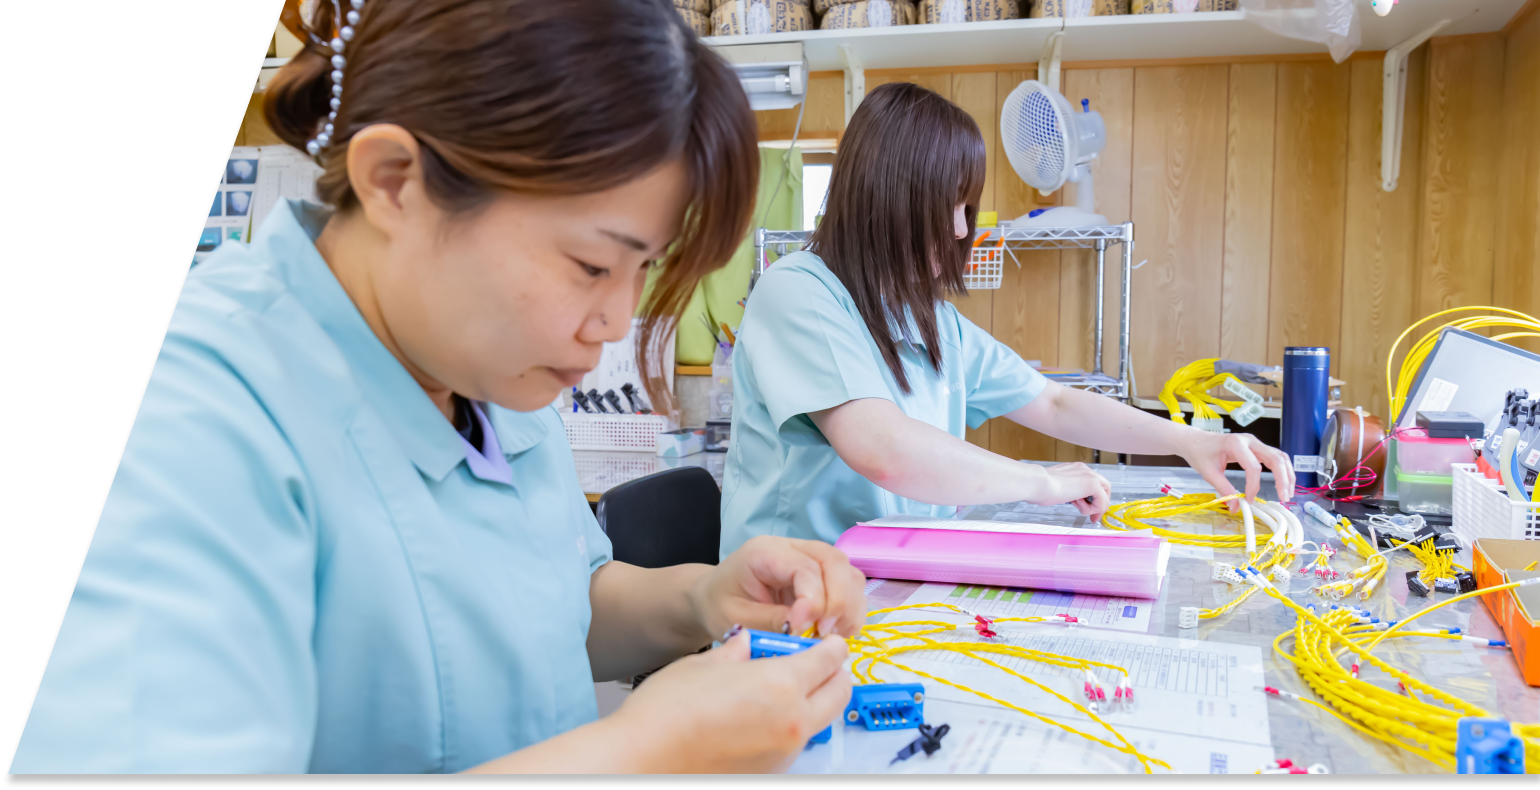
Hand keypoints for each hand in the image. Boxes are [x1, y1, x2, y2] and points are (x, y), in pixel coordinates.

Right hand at [610, 629, 851, 772]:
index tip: (829, 643)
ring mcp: (784, 751)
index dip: (832, 646)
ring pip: (820, 719)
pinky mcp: (772, 772)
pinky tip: (762, 716)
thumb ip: (735, 651)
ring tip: (783, 690)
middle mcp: (793, 721)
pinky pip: (796, 743)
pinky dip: (792, 725)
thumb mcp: (704, 663)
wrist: (644, 757)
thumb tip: (745, 644)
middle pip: (840, 692)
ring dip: (814, 701)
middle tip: (818, 664)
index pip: (830, 659)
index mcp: (782, 684)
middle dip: (835, 674)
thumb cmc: (667, 711)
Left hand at [691, 536, 867, 640]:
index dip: (812, 600)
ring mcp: (808, 558)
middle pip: (834, 561)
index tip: (801, 629)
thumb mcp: (735, 618)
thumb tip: (804, 627)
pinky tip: (837, 630)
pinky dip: (850, 609)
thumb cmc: (720, 605)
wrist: (713, 597)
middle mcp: (791, 548)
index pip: (805, 568)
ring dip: (849, 606)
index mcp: (765, 553)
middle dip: (839, 601)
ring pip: (847, 572)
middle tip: (825, 633)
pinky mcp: (819, 575)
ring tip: (833, 635)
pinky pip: (848, 585)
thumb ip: (770, 621)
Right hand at [1027, 462, 1111, 520]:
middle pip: (1105, 487)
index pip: (1093, 483)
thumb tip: (1070, 498)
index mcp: (1075, 469)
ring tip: (1076, 506)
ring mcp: (1090, 475)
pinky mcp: (1092, 484)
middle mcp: (1085, 470)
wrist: (1037, 483)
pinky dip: (1092, 509)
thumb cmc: (1039, 487)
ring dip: (1092, 507)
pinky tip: (1077, 506)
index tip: (1086, 509)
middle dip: (1100, 504)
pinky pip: (1102, 502)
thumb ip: (1068, 490)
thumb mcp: (1057, 487)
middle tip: (1093, 517)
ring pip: (1104, 496)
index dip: (1093, 498)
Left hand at [1177, 431, 1294, 511]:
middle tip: (1284, 497)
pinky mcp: (1257, 448)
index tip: (1249, 500)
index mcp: (1235, 444)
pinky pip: (1275, 457)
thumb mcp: (1208, 472)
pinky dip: (1283, 470)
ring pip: (1280, 457)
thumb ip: (1223, 489)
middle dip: (1283, 479)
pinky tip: (1284, 483)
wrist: (1195, 440)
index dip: (1254, 486)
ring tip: (1287, 493)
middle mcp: (1249, 440)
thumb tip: (1235, 508)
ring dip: (1287, 475)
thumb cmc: (1200, 453)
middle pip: (1275, 458)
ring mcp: (1255, 443)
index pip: (1253, 466)